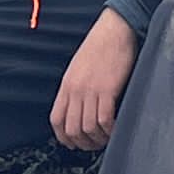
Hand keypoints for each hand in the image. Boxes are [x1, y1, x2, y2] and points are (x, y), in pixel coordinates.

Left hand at [50, 8, 139, 149]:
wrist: (115, 29)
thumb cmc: (100, 46)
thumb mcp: (79, 67)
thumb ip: (76, 88)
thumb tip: (78, 110)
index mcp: (67, 85)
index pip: (56, 120)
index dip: (64, 137)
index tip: (75, 143)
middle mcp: (75, 89)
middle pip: (72, 129)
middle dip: (83, 143)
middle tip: (96, 144)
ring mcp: (90, 90)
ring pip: (88, 128)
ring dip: (98, 139)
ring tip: (107, 138)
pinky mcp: (107, 89)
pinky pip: (105, 120)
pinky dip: (110, 130)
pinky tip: (116, 128)